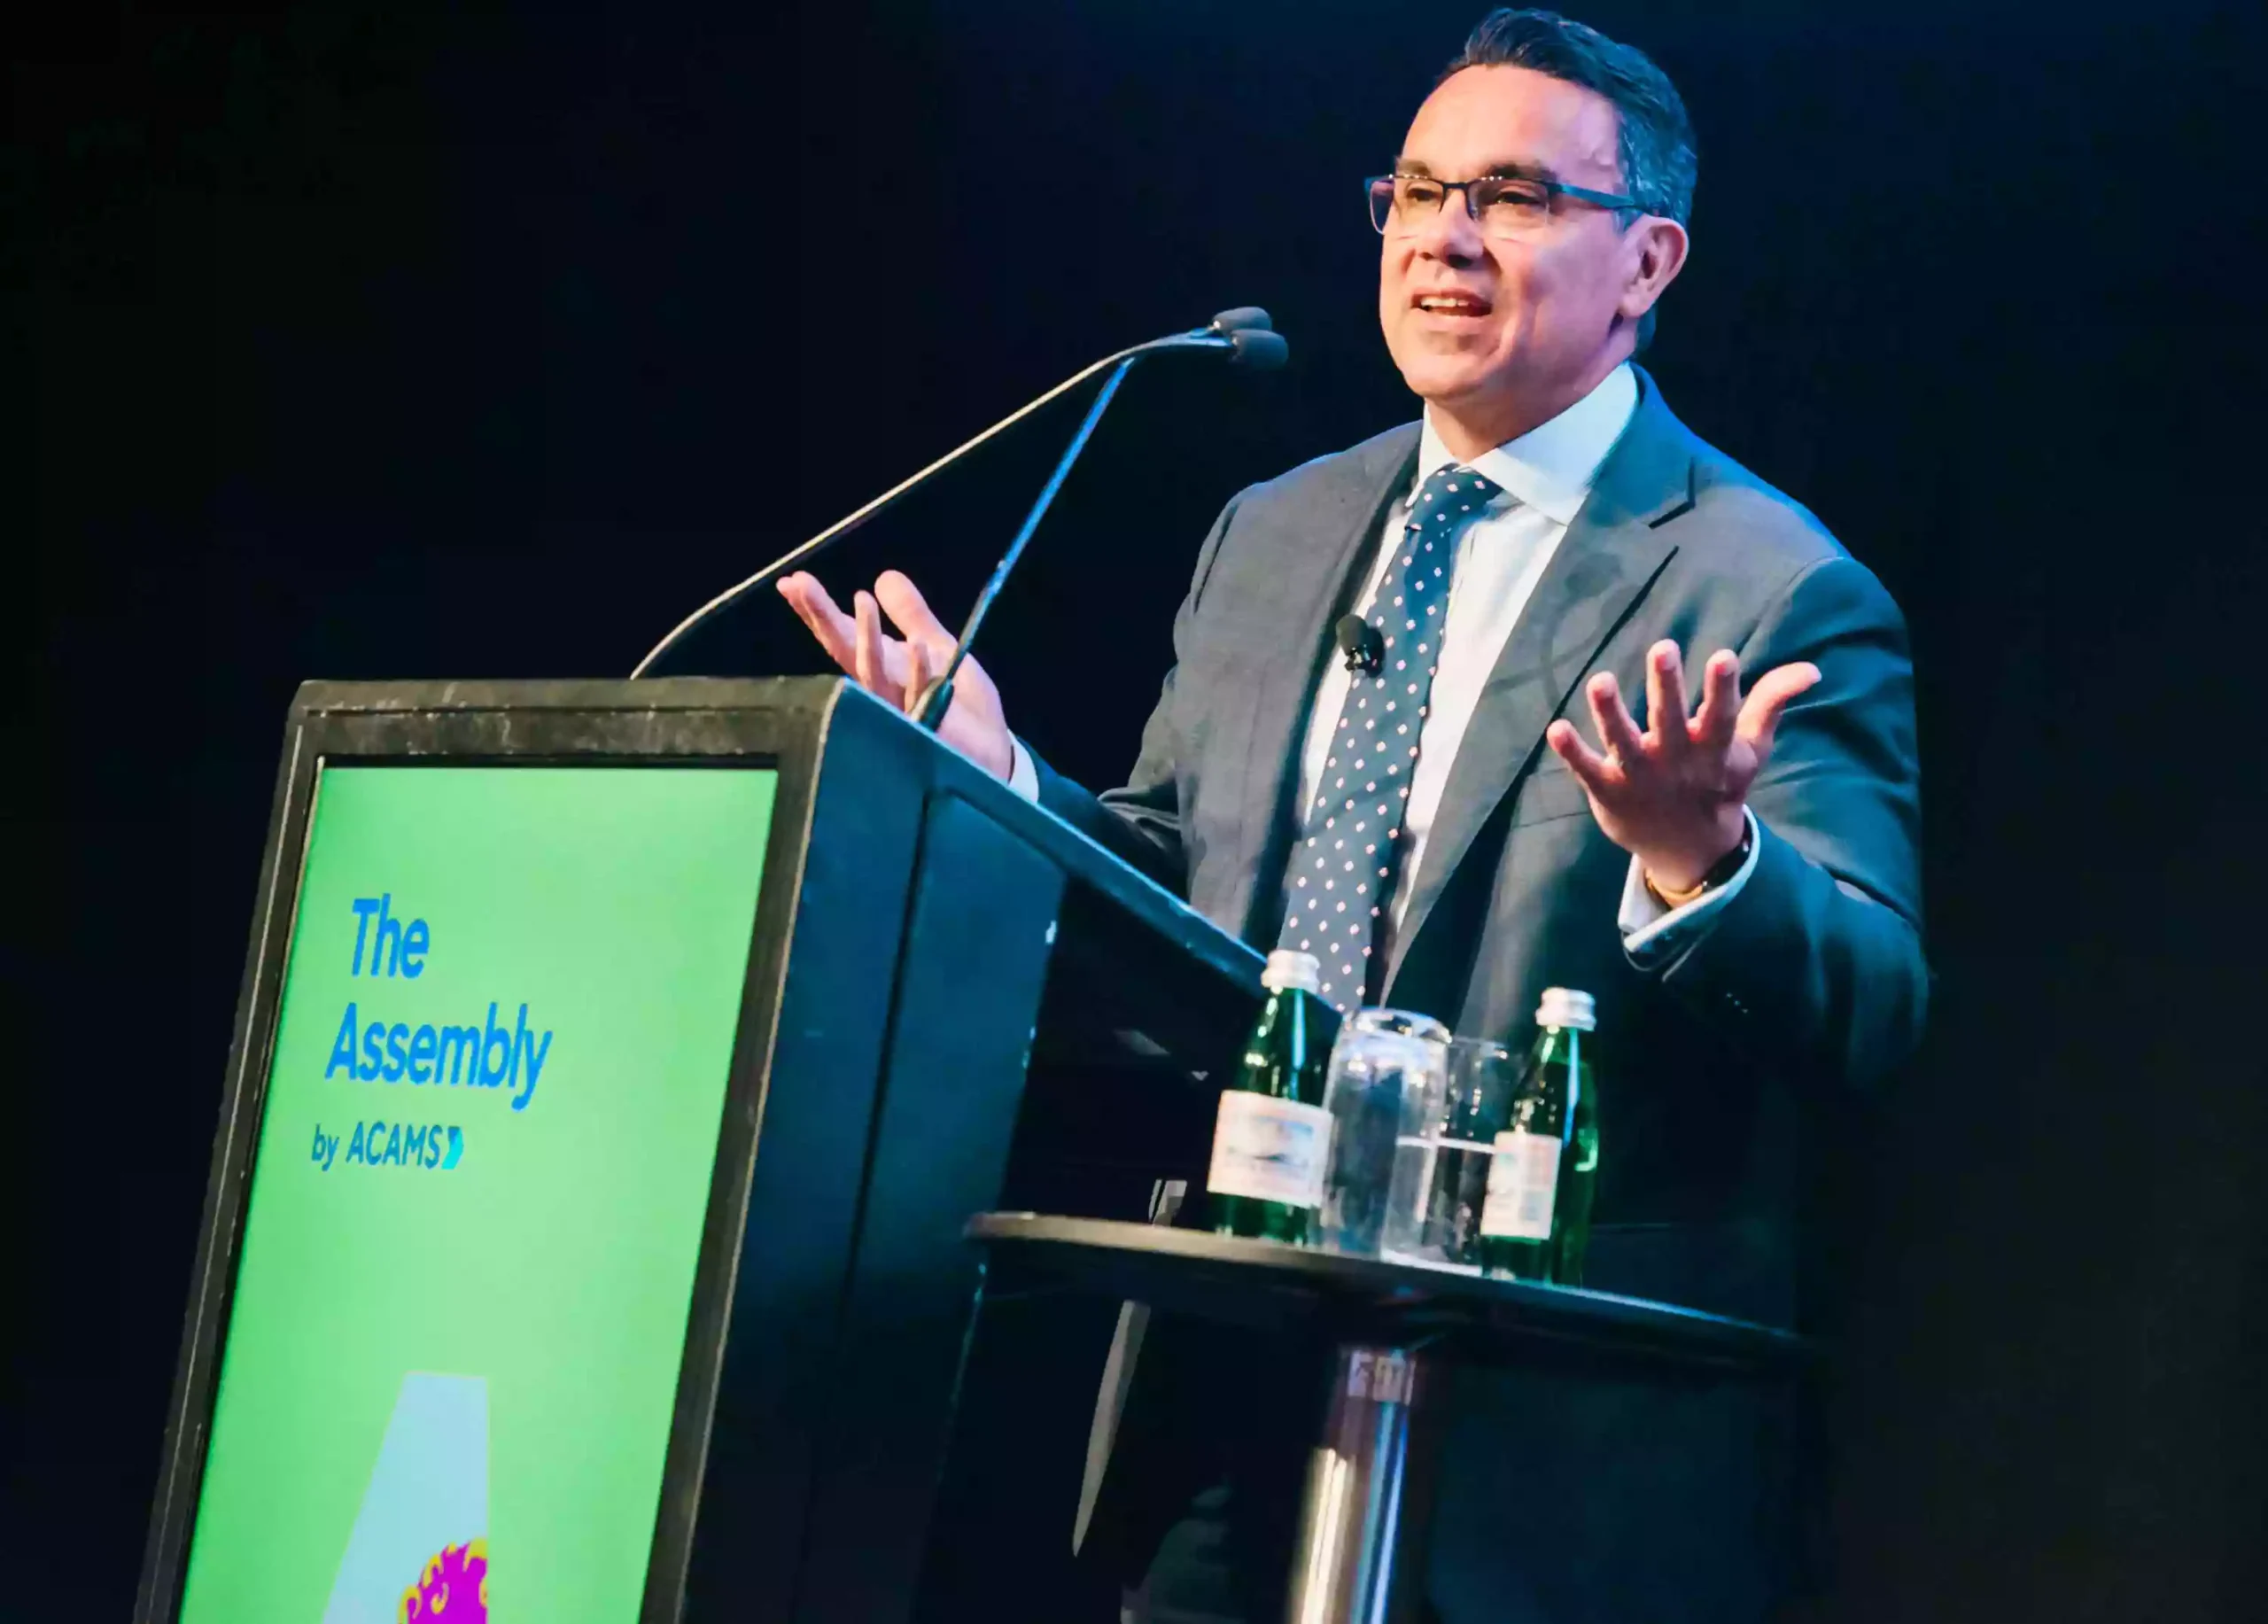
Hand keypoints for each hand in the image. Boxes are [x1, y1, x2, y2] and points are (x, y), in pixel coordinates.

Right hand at [776, 569, 1015, 780]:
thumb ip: (912, 614)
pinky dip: (918, 671)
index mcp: (880, 666)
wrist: (991, 748)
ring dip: (867, 636)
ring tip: (862, 599)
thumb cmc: (960, 703)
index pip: (840, 635)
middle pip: (843, 650)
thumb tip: (884, 576)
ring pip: (873, 673)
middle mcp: (881, 688)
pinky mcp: (927, 726)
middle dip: (821, 618)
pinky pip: (919, 696)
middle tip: (800, 585)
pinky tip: (917, 644)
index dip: (816, 610)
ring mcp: (899, 709)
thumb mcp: (937, 645)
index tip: (792, 581)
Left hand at [1545, 641, 1819, 892]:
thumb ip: (1770, 703)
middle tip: (1663, 648)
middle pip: (1669, 720)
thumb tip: (1811, 669)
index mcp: (1711, 748)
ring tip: (1599, 681)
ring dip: (1610, 712)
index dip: (1723, 688)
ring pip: (1622, 741)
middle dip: (1665, 686)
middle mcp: (1675, 760)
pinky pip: (1587, 769)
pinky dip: (1572, 752)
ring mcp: (1639, 776)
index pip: (1720, 714)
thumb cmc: (1719, 783)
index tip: (1724, 657)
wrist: (1689, 849)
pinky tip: (1555, 728)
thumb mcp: (1750, 748)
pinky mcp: (1608, 790)